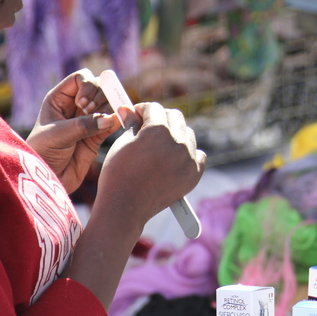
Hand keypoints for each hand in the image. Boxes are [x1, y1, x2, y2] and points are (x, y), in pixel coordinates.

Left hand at [26, 69, 119, 193]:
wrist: (47, 179)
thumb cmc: (43, 153)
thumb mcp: (58, 135)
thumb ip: (83, 125)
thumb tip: (110, 118)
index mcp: (59, 99)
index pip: (80, 78)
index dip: (87, 86)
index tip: (82, 104)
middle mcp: (75, 107)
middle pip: (98, 87)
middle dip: (100, 97)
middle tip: (90, 112)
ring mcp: (88, 120)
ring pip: (108, 104)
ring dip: (108, 109)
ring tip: (99, 124)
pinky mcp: (98, 136)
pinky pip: (112, 122)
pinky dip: (116, 121)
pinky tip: (112, 125)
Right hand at [96, 102, 206, 225]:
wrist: (126, 207)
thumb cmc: (119, 174)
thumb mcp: (122, 143)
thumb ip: (132, 124)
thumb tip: (128, 109)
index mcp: (158, 131)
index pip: (154, 108)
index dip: (143, 109)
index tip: (137, 115)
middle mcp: (178, 142)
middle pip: (174, 117)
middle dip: (160, 118)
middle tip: (148, 127)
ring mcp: (188, 158)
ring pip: (187, 134)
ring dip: (175, 134)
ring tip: (160, 145)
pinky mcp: (194, 174)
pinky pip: (198, 154)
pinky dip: (188, 153)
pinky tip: (174, 158)